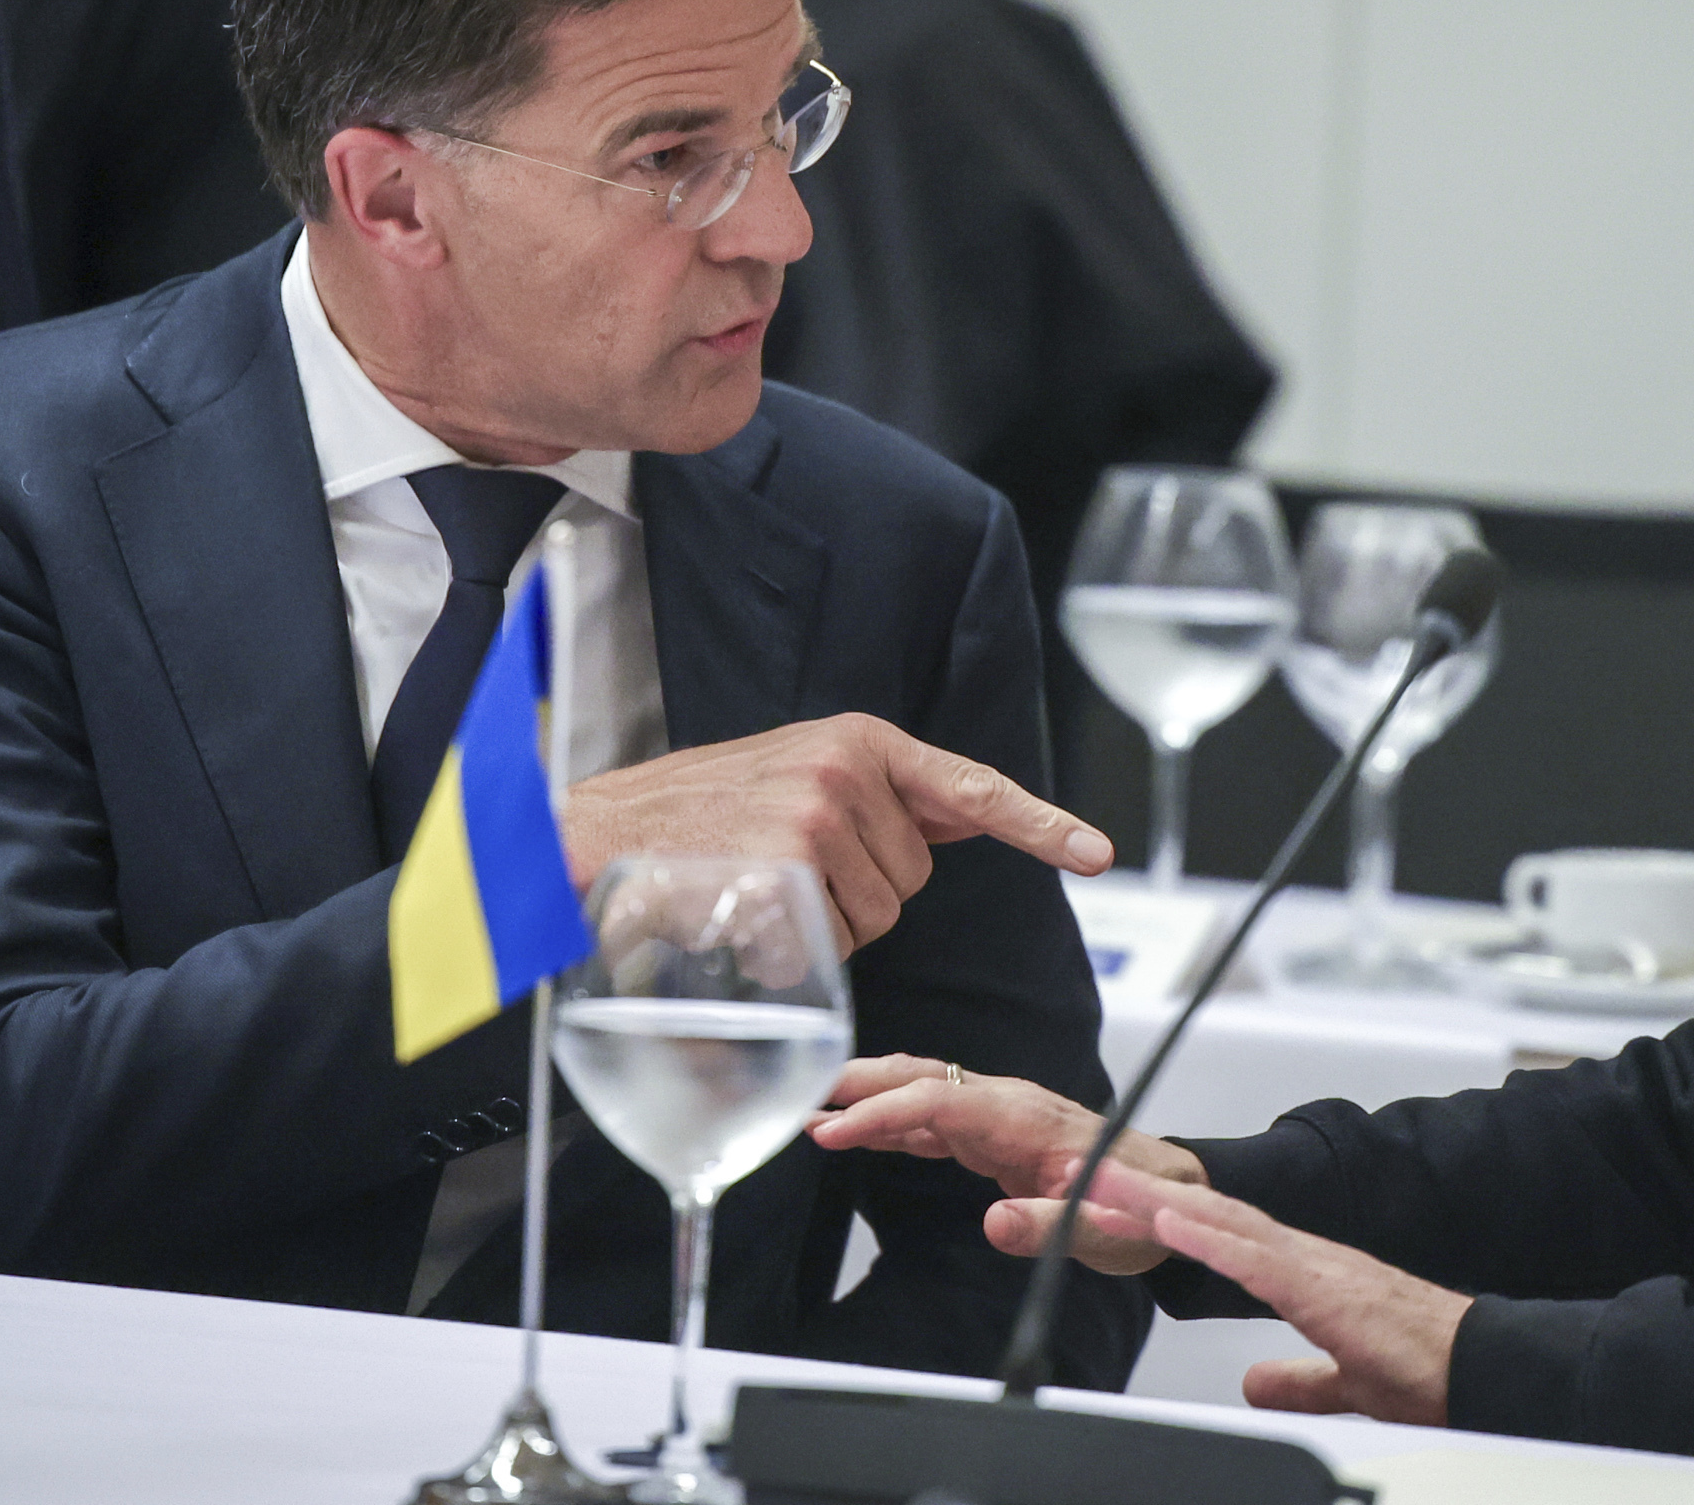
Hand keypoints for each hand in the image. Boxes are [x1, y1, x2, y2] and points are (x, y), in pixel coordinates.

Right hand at [559, 714, 1112, 955]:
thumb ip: (878, 799)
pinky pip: (827, 945)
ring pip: (874, 920)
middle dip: (861, 895)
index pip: (970, 783)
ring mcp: (815, 815)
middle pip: (912, 881)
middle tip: (785, 872)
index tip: (1096, 853)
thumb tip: (958, 818)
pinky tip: (741, 916)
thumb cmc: (696, 818)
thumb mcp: (794, 778)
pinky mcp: (784, 865)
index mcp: (860, 741)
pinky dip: (790, 953)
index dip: (1039, 824)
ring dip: (825, 928)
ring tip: (758, 888)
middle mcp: (846, 769)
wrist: (596, 833)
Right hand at [808, 1054, 1202, 1274]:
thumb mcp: (1109, 1233)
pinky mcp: (997, 1132)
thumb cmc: (1146, 1211)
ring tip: (806, 1116)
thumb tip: (994, 1222)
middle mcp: (1009, 1104)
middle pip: (922, 1077)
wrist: (1175, 1193)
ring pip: (922, 1091)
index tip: (830, 1130)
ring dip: (866, 1099)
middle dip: (858, 1083)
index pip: (939, 1100)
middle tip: (794, 1095)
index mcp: (1028, 1120)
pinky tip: (854, 1133)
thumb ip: (1052, 1225)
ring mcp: (1001, 1114)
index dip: (881, 1112)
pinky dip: (890, 1121)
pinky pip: (933, 1116)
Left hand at [1080, 1161, 1469, 1427]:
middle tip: (1082, 1172)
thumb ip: (1299, 1380)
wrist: (1482, 1366)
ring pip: (1221, 1223)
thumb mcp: (1344, 1378)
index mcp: (1306, 1272)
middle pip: (1208, 1212)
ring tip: (1104, 1185)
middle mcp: (1304, 1255)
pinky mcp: (1326, 1290)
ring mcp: (1315, 1266)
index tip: (1114, 1206)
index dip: (1165, 1217)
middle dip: (1144, 1193)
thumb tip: (1256, 1383)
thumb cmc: (1426, 1366)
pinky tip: (1170, 1225)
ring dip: (1158, 1203)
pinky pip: (1256, 1261)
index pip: (1220, 1233)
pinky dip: (1209, 1240)